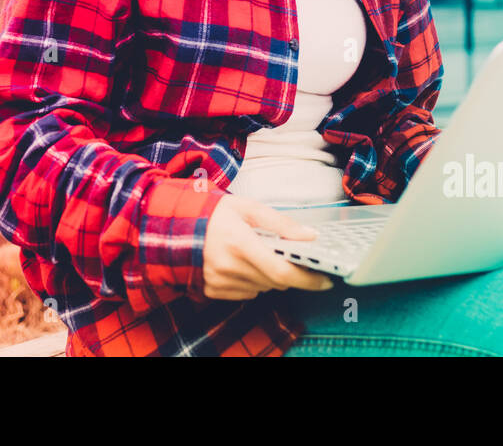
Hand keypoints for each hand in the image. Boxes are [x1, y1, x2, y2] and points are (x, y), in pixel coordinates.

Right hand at [201, 194, 336, 300]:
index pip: (281, 271)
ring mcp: (219, 282)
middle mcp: (228, 266)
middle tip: (291, 257)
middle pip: (275, 282)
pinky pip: (247, 293)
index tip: (326, 280)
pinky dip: (253, 282)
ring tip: (259, 254)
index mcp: (240, 242)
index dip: (308, 279)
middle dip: (290, 273)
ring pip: (263, 289)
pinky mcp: (213, 291)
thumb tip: (310, 237)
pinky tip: (244, 264)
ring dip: (270, 276)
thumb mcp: (248, 208)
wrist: (176, 225)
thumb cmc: (214, 213)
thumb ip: (281, 223)